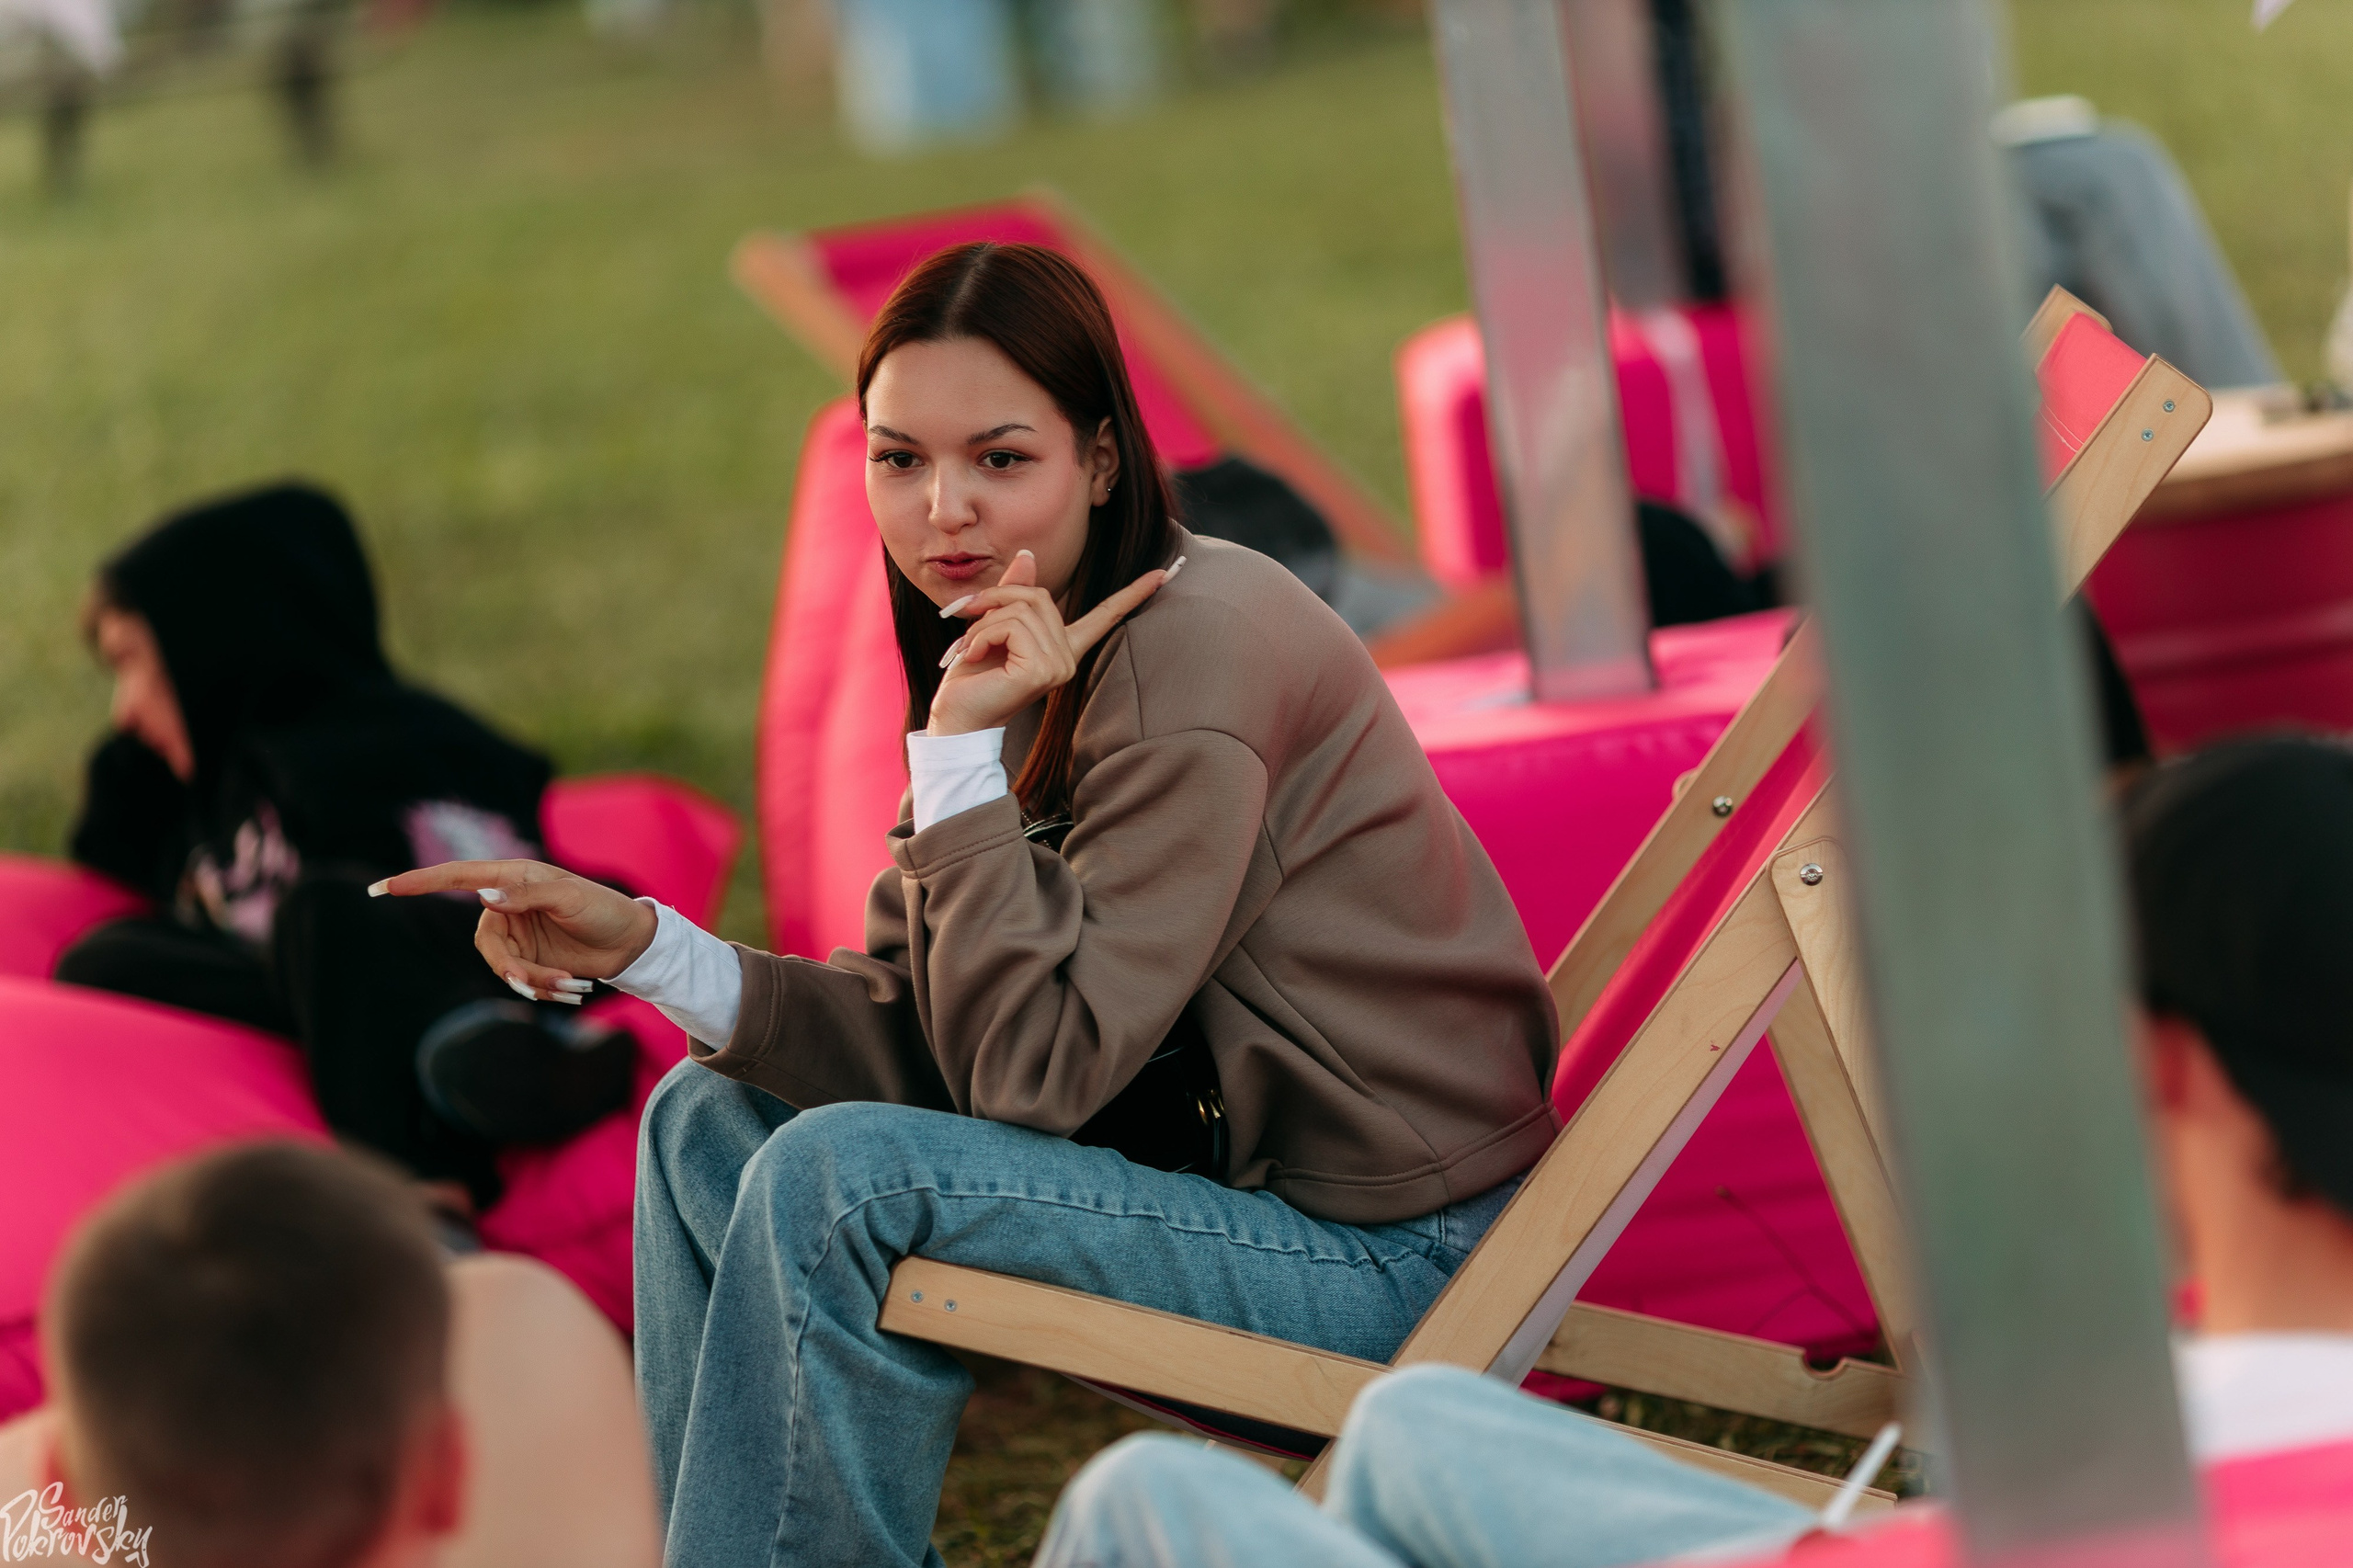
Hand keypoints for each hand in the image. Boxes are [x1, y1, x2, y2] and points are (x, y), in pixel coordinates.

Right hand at [368, 860, 655, 1002]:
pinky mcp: (528, 956)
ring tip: (571, 984)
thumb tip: (484, 896)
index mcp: (513, 877)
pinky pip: (519, 979)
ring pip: (502, 966)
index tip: (382, 888)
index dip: (419, 882)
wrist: (631, 943)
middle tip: (541, 981)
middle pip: (485, 941)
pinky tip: (574, 987)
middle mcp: (508, 903)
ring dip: (534, 981)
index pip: (456, 877)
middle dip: (513, 967)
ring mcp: (516, 931)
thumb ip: (527, 896)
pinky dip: (544, 988)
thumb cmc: (604, 910)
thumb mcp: (570, 899)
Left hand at [930, 549, 1180, 735]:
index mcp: (1063, 647)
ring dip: (983, 621)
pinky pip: (1011, 625)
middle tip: (966, 619)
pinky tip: (973, 655)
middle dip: (995, 600)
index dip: (1134, 593)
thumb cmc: (970, 676)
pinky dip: (981, 633)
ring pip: (1022, 609)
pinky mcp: (1043, 670)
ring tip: (969, 646)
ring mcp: (1060, 665)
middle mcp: (1068, 657)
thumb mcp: (991, 624)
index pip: (1105, 616)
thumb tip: (1028, 554)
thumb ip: (1014, 593)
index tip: (1163, 573)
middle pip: (1038, 596)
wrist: (956, 716)